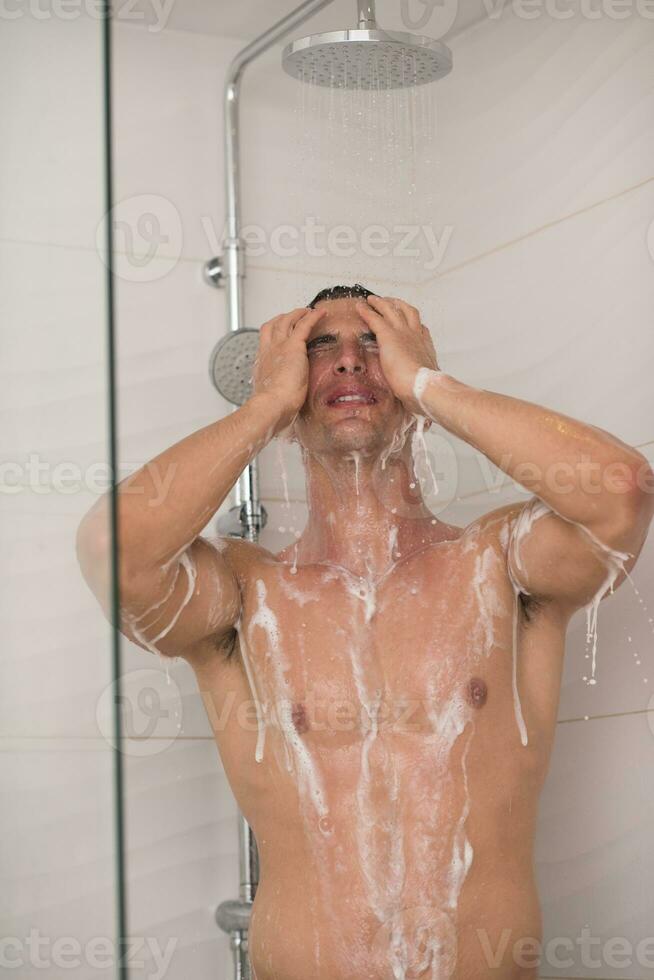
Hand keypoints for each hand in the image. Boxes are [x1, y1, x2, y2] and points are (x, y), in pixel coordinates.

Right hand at [251, 306, 325, 432]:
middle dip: (283, 319)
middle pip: (272, 326)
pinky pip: (304, 324)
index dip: (273, 336)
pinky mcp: (293, 346)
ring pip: (286, 320)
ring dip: (298, 314)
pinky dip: (312, 316)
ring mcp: (279, 347)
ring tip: (308, 312)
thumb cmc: (272, 409)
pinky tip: (321, 313)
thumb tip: (283, 411)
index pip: (266, 343)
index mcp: (263, 364)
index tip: (281, 335)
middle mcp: (268, 351)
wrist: (270, 406)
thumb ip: (278, 400)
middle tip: (294, 317)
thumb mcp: (272, 401)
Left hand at [356, 296, 439, 413]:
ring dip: (381, 302)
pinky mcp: (388, 335)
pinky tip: (359, 307)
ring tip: (372, 300)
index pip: (420, 330)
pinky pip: (375, 317)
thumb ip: (420, 386)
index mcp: (425, 347)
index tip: (409, 323)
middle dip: (398, 305)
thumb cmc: (425, 390)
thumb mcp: (425, 385)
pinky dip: (367, 310)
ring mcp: (403, 333)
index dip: (413, 324)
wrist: (422, 387)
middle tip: (390, 302)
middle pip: (408, 312)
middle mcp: (416, 335)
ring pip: (391, 309)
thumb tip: (421, 405)